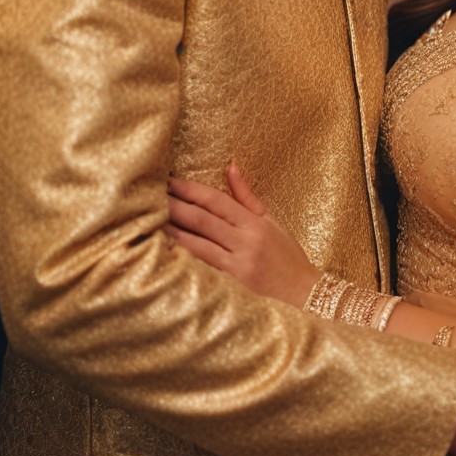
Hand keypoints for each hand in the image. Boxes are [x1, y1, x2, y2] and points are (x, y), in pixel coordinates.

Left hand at [166, 164, 318, 306]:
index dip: (191, 190)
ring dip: (174, 230)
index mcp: (254, 221)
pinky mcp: (234, 280)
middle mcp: (246, 239)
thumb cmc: (286, 253)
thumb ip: (246, 196)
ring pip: (199, 241)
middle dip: (176, 206)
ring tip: (154, 219)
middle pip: (203, 219)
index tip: (171, 181)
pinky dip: (187, 253)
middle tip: (153, 195)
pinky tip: (170, 246)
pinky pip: (205, 263)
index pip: (216, 200)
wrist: (302, 289)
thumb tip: (230, 166)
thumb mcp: (270, 220)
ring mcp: (239, 261)